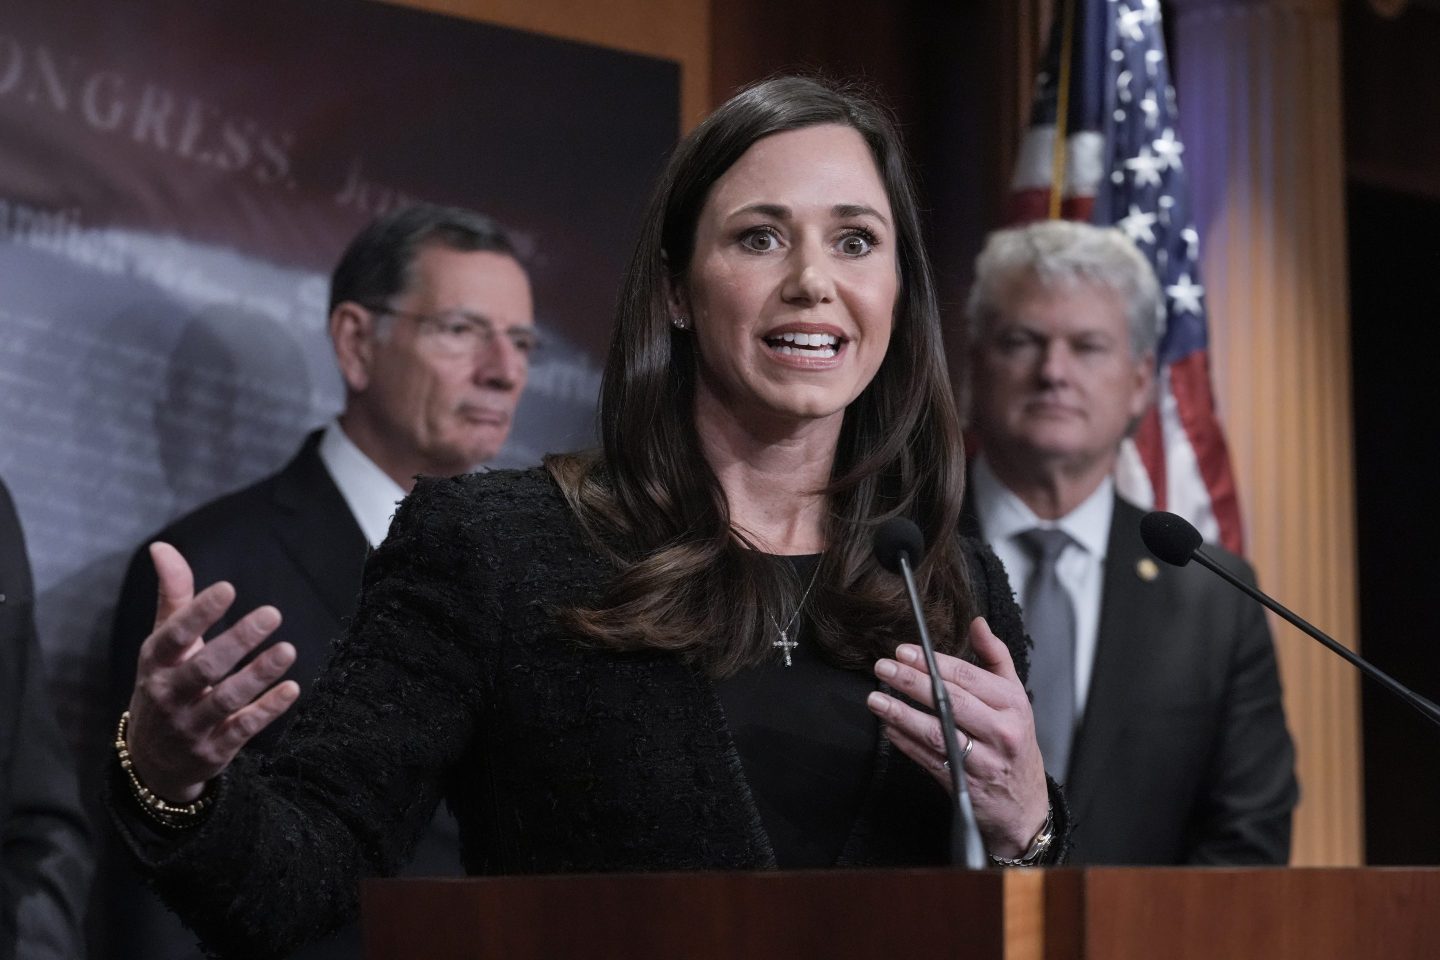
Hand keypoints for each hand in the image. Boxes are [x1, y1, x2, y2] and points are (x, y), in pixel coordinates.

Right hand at [124, 542, 298, 802]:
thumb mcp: (163, 644)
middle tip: (272, 613)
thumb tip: (162, 547)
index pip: (174, 636)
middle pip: (204, 667)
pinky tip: (291, 688)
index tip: (228, 588)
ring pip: (225, 700)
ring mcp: (189, 725)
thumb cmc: (166, 683)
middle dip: (237, 641)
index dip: (198, 613)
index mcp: (155, 663)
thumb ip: (173, 597)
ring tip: (288, 649)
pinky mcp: (212, 750)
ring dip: (258, 675)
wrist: (153, 760)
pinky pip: (241, 729)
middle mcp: (168, 694)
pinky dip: (266, 710)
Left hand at [866, 616, 1048, 857]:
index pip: (968, 678)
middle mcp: (1000, 732)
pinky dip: (905, 743)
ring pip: (937, 733)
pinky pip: (929, 760)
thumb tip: (977, 623)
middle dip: (913, 682)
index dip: (933, 663)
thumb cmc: (1015, 741)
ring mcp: (982, 761)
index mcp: (1012, 705)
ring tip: (876, 699)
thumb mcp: (1015, 696)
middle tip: (884, 667)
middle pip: (950, 702)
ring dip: (902, 714)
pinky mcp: (963, 784)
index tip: (904, 651)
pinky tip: (888, 727)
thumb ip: (995, 657)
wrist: (1025, 804)